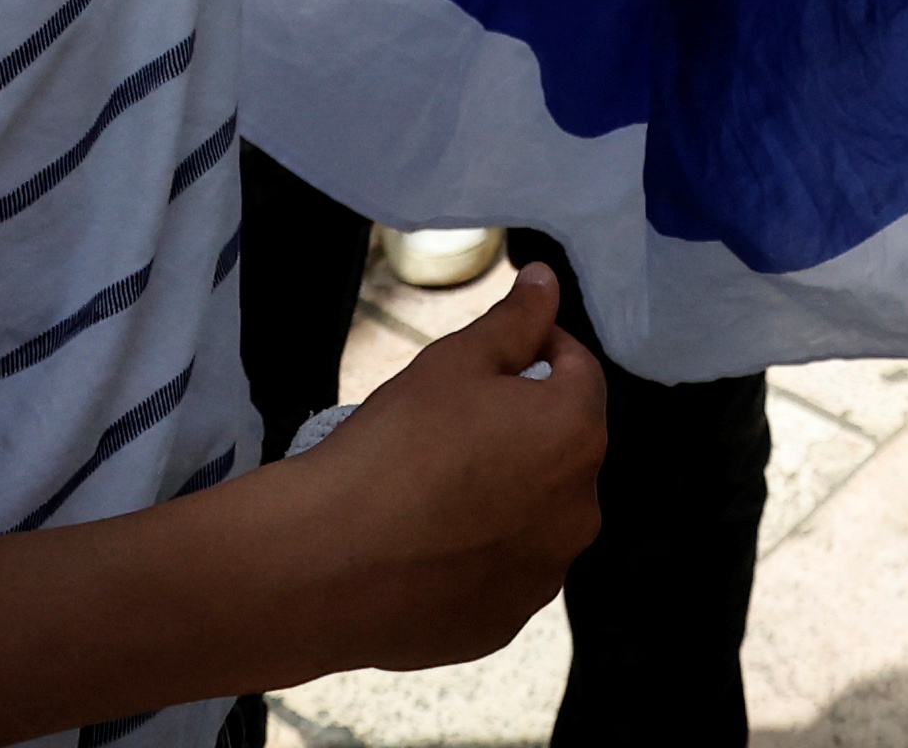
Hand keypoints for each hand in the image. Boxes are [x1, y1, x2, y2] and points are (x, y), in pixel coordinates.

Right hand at [280, 264, 609, 673]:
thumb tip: (547, 282)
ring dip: (503, 495)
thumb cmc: (394, 446)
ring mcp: (543, 576)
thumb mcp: (453, 363)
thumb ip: (513, 321)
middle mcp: (579, 511)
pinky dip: (476, 554)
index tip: (492, 357)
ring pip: (534, 515)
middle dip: (522, 428)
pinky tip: (424, 543)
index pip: (579, 371)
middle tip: (452, 423)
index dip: (538, 351)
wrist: (327, 561)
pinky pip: (500, 573)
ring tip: (433, 487)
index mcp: (576, 435)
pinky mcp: (504, 623)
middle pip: (561, 448)